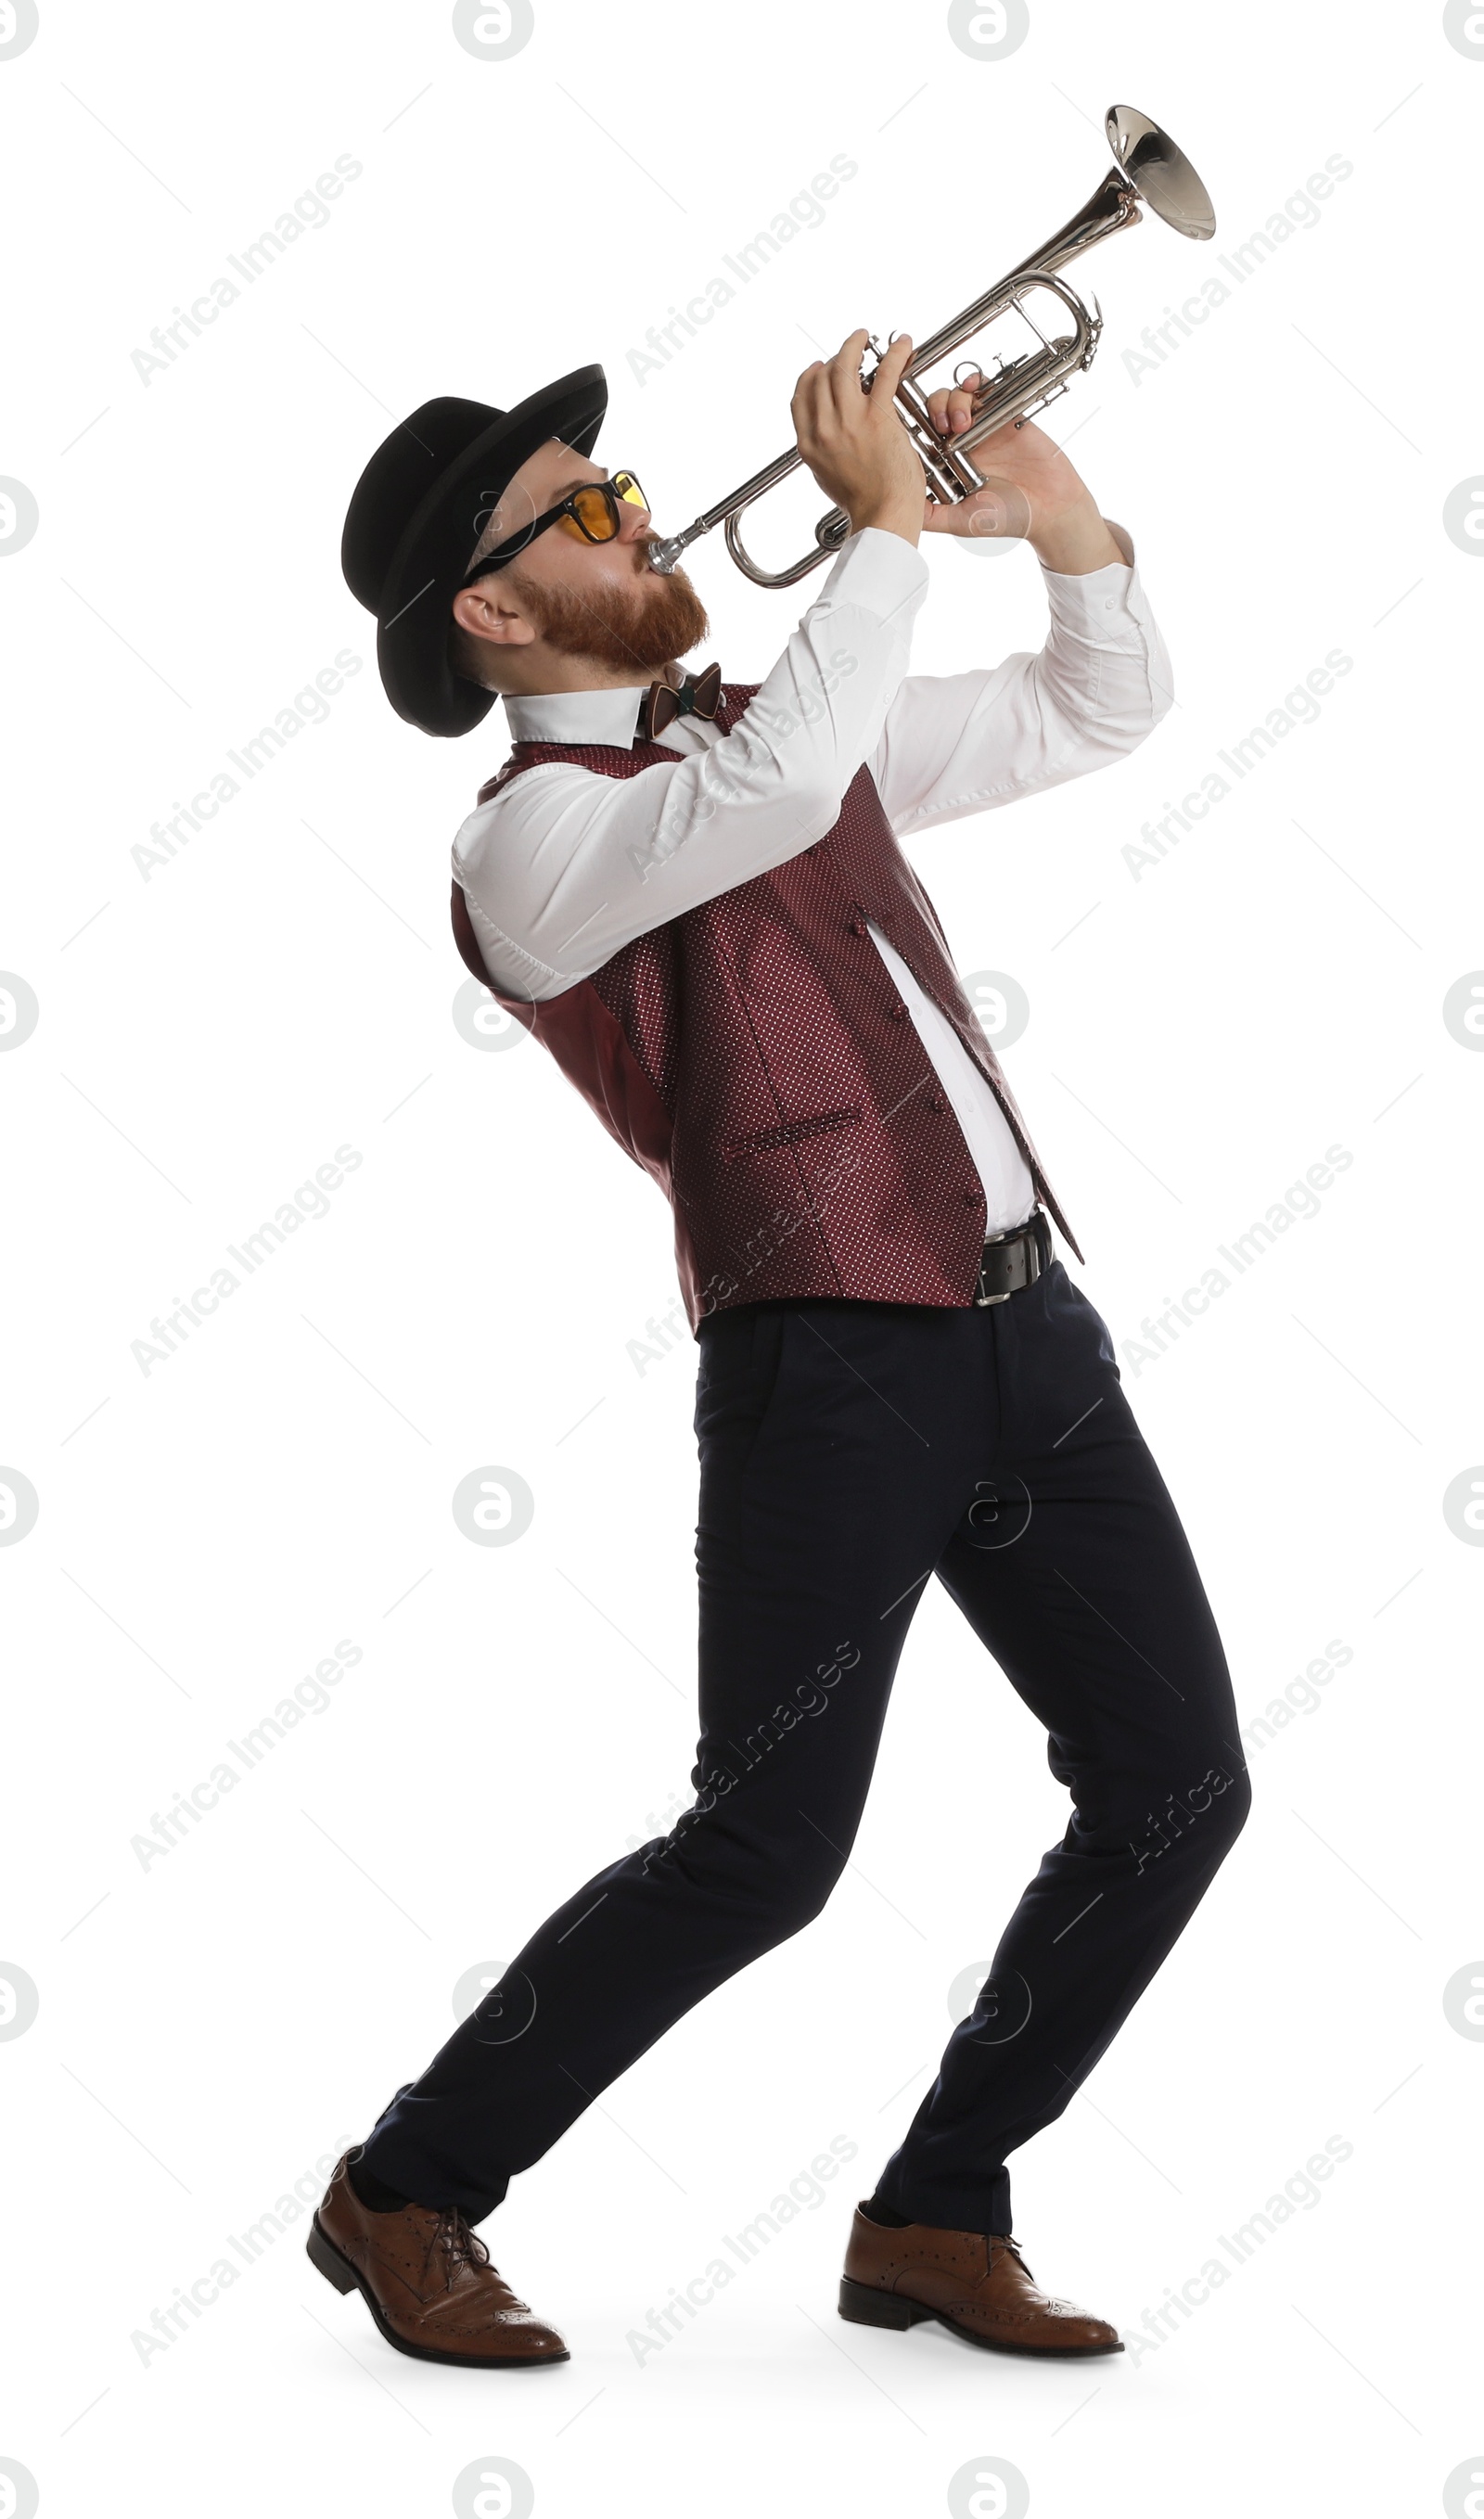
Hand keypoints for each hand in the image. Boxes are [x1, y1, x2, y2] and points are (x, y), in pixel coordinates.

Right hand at [791, 330, 924, 544]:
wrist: (882, 517)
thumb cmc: (863, 504)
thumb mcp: (827, 478)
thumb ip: (823, 452)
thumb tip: (826, 436)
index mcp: (809, 445)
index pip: (801, 398)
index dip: (810, 376)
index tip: (819, 367)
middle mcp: (824, 429)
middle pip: (821, 377)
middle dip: (835, 358)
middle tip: (850, 351)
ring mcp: (849, 421)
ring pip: (845, 366)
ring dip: (855, 345)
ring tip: (865, 338)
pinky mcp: (877, 417)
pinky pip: (885, 373)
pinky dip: (895, 354)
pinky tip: (902, 345)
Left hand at [918, 375, 1123, 572]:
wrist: (1051, 507)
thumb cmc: (1008, 519)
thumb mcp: (961, 521)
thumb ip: (931, 516)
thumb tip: (900, 510)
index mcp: (946, 466)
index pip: (920, 438)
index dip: (911, 428)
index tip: (908, 430)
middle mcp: (959, 445)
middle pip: (932, 412)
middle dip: (932, 410)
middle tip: (941, 425)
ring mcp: (980, 428)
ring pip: (953, 397)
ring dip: (952, 401)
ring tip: (962, 422)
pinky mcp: (1002, 415)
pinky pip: (984, 388)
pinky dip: (974, 382)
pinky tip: (972, 388)